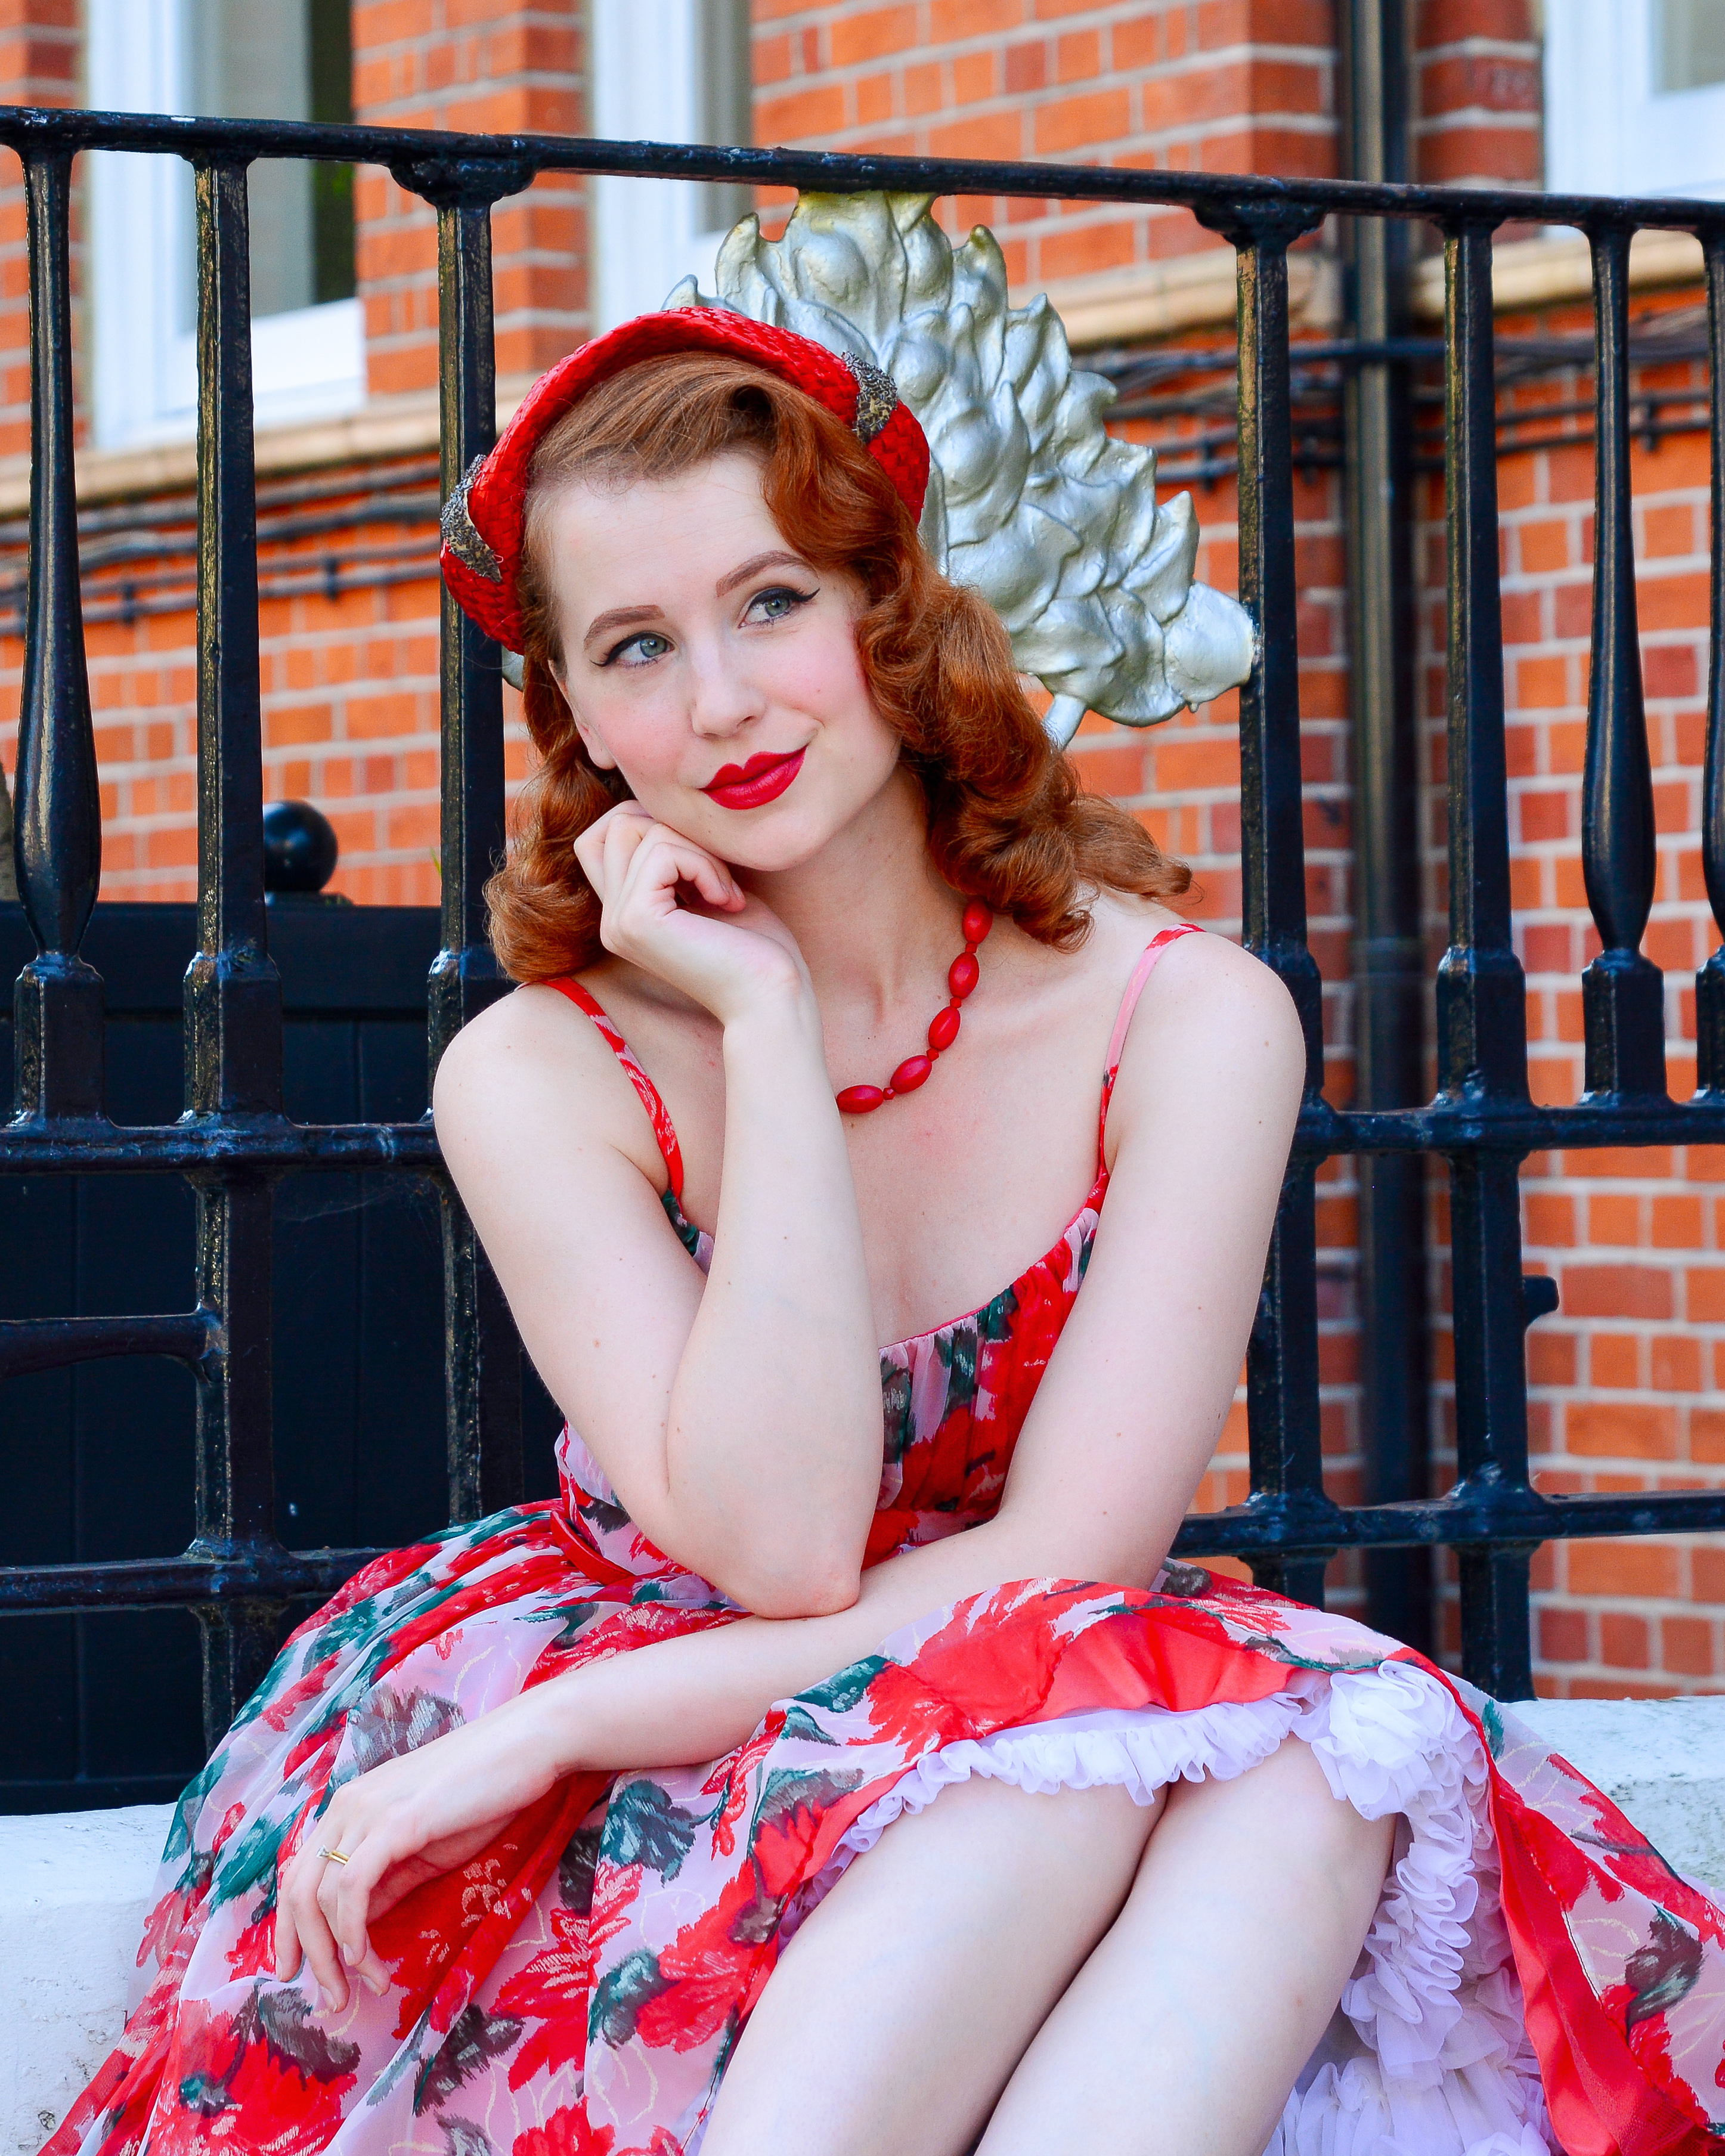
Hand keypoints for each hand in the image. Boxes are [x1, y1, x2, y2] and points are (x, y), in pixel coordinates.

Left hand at [274, 1695, 558, 2010]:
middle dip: (306, 1954)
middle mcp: (348, 1804)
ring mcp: (369, 1810)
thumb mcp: (424, 1846)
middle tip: (330, 2000)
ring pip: (322, 1895)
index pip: (299, 1875)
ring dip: (336, 1955)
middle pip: (299, 1890)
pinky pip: (353, 1886)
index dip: (290, 1930)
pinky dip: (352, 1930)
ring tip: (367, 1986)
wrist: (529, 1744)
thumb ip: (386, 1880)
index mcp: (350, 1806)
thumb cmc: (484, 1792)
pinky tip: (365, 1958)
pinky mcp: (397, 1821)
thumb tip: (354, 1927)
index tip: (296, 1973)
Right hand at [574, 802, 809, 1025]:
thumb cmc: (756, 947)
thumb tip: (656, 802)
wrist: (772, 997)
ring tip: (728, 891)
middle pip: (616, 824)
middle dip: (677, 831)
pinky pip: (661, 851)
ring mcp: (617, 922)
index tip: (703, 856)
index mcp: (624, 914)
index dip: (650, 822)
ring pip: (639, 830)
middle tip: (719, 873)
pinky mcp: (636, 921)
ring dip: (698, 849)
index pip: (602, 836)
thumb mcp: (710, 885)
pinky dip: (704, 864)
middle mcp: (610, 920)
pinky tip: (729, 899)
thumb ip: (677, 851)